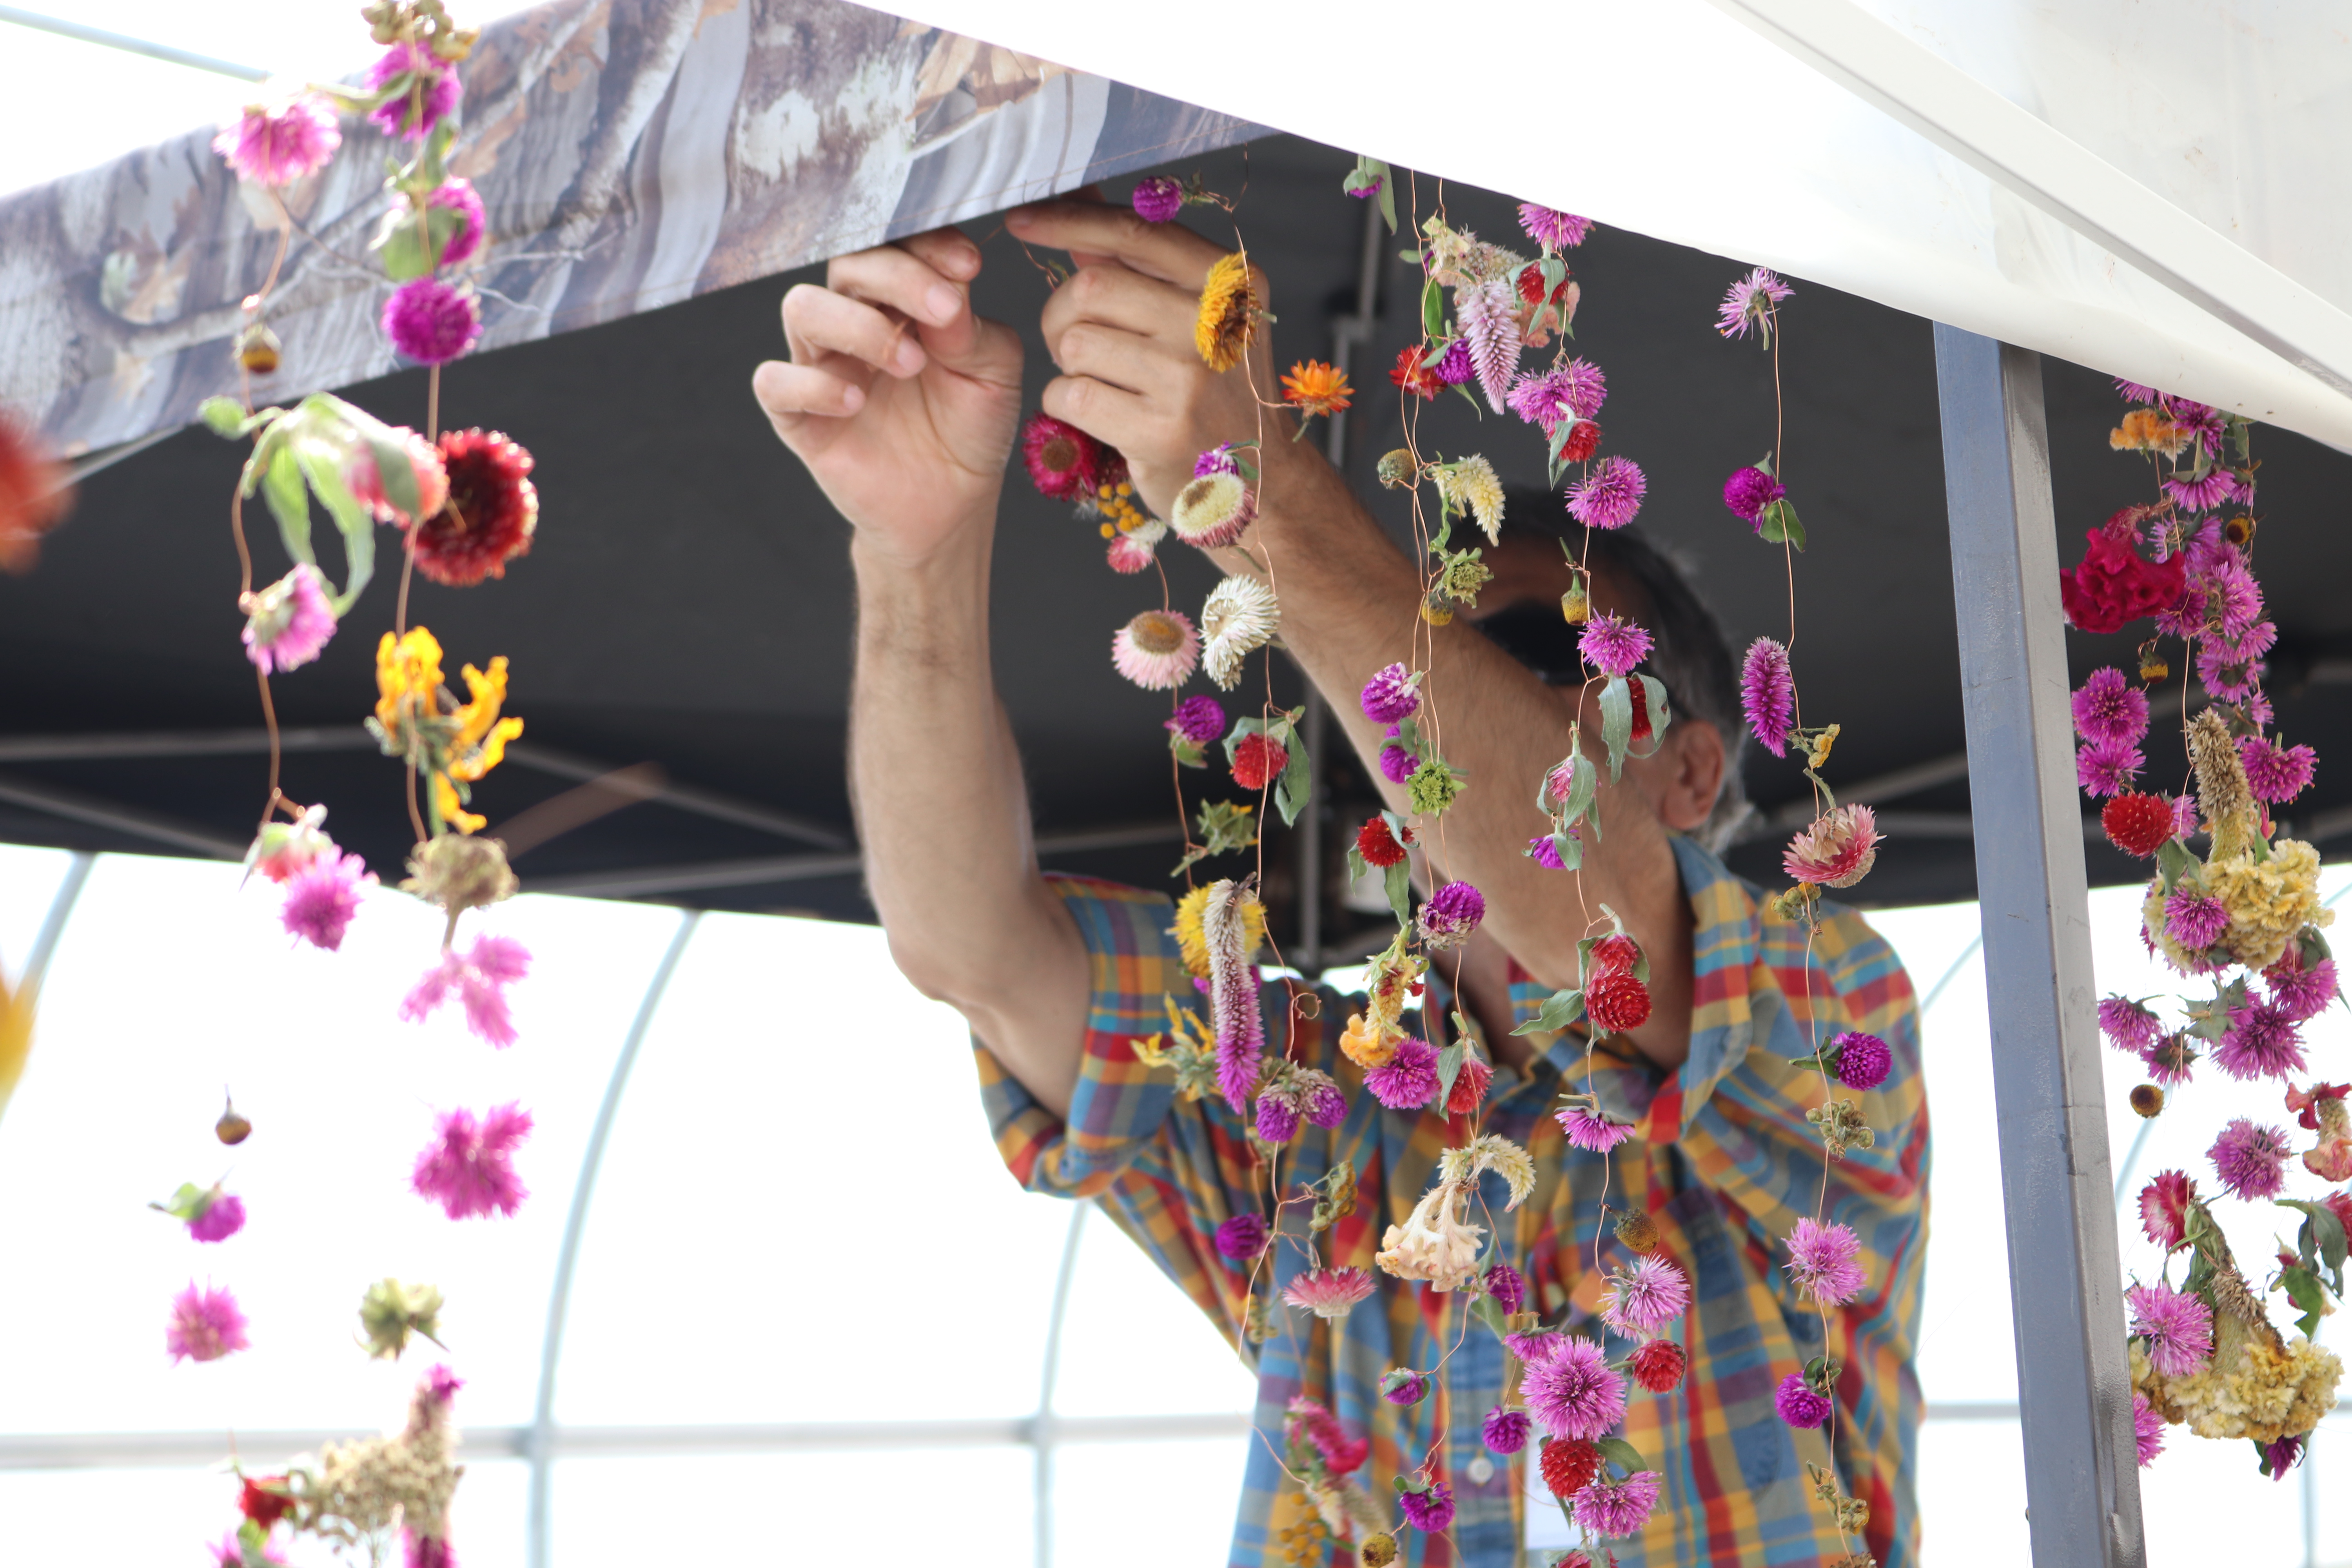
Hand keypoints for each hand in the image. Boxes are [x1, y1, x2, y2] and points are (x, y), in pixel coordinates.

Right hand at [751, 227, 1023, 564]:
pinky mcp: (798, 415)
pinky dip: (812, 385)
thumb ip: (974, 330)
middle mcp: (854, 320)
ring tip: (909, 363)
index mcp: (902, 300)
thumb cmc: (970, 429)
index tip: (967, 265)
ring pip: (802, 308)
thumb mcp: (994, 376)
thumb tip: (948, 294)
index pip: (898, 247)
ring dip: (857, 325)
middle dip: (897, 277)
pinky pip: (775, 382)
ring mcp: (822, 365)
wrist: (951, 506)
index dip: (927, 245)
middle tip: (943, 311)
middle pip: (848, 265)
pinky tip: (855, 402)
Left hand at [1008, 199, 1295, 518]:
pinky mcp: (1158, 431)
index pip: (1134, 232)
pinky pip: (1070, 394)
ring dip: (1068, 361)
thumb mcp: (1203, 315)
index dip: (1069, 221)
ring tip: (1101, 379)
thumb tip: (1082, 198)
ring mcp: (1188, 380)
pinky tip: (1098, 412)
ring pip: (1076, 341)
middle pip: (1092, 285)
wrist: (1259, 479)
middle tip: (1075, 340)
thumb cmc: (1221, 392)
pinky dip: (1065, 401)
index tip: (1023, 220)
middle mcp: (1214, 324)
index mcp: (1229, 282)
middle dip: (1063, 310)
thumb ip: (1142, 260)